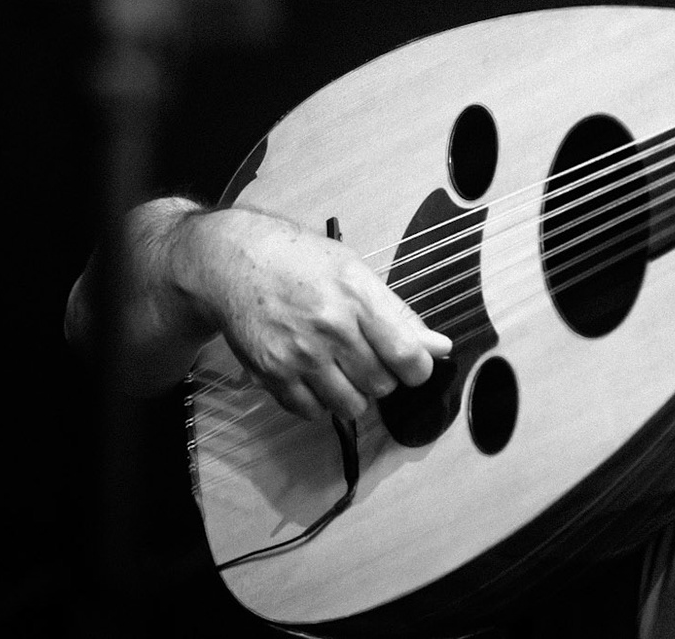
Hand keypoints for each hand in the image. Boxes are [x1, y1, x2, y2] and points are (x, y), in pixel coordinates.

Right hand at [180, 207, 453, 419]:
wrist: (235, 263)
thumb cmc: (302, 262)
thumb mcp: (356, 273)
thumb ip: (399, 314)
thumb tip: (439, 347)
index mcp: (358, 298)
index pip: (406, 355)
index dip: (418, 369)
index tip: (414, 366)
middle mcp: (331, 329)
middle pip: (381, 384)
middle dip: (383, 376)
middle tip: (367, 357)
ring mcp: (299, 355)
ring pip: (350, 405)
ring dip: (354, 394)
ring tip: (343, 369)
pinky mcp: (272, 374)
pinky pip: (312, 412)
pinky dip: (320, 403)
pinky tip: (316, 377)